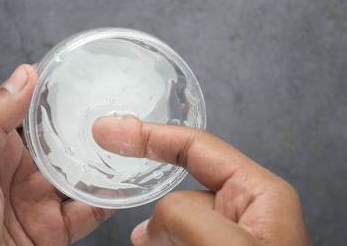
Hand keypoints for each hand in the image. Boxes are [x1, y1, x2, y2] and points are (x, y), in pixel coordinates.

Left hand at [0, 65, 113, 245]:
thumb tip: (22, 76)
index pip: (28, 104)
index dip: (55, 85)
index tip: (85, 67)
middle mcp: (21, 166)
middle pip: (63, 136)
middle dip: (89, 120)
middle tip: (123, 102)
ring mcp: (40, 195)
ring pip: (81, 170)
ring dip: (104, 159)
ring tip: (133, 142)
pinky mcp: (54, 226)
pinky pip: (88, 209)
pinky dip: (108, 200)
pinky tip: (126, 188)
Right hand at [92, 115, 310, 245]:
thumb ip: (183, 216)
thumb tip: (150, 227)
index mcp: (257, 194)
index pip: (195, 147)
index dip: (149, 134)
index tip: (109, 131)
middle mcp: (242, 213)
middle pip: (182, 192)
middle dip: (156, 213)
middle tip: (143, 232)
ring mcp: (225, 238)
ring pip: (172, 225)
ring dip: (156, 241)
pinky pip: (173, 242)